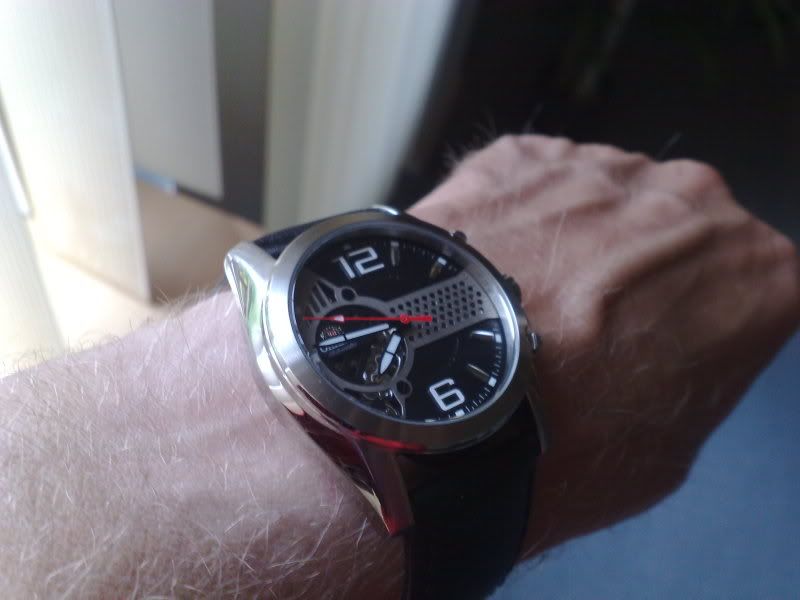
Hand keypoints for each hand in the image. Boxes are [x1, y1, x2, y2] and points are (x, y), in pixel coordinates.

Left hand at [410, 135, 799, 552]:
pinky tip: (484, 271)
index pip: (743, 286)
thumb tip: (658, 350)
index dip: (693, 320)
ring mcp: (599, 164)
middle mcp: (692, 196)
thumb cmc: (573, 441)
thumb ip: (688, 371)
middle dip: (637, 271)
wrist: (451, 407)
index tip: (654, 343)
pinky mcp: (516, 154)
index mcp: (759, 270)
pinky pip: (528, 186)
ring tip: (518, 304)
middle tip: (581, 326)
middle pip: (672, 233)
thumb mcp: (670, 443)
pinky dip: (510, 219)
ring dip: (569, 241)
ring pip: (598, 200)